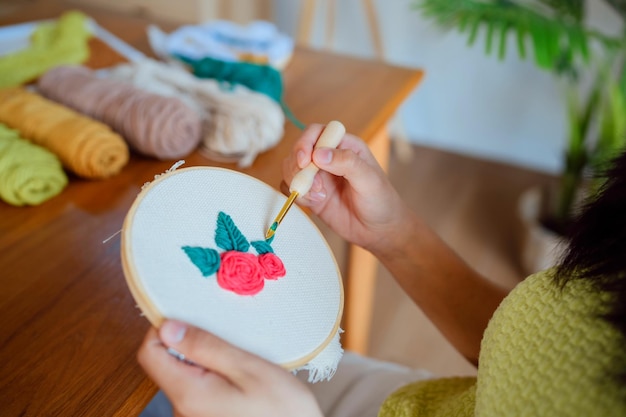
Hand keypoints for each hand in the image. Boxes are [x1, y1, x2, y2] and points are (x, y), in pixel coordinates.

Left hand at [137, 320, 322, 416]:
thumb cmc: (281, 411)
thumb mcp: (248, 369)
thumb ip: (205, 347)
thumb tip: (168, 327)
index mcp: (188, 394)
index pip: (149, 352)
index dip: (164, 328)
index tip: (190, 317)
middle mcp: (182, 410)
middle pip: (166, 363)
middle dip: (191, 345)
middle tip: (227, 341)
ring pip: (184, 376)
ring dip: (205, 362)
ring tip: (239, 363)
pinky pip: (197, 389)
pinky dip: (213, 377)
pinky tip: (240, 381)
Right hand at [282, 123, 415, 252]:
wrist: (378, 230)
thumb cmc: (381, 201)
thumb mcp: (369, 180)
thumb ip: (347, 163)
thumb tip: (319, 154)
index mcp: (345, 146)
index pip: (317, 132)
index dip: (306, 142)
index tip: (306, 161)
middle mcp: (329, 157)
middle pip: (299, 150)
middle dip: (299, 167)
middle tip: (315, 186)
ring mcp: (318, 175)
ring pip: (291, 168)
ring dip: (298, 182)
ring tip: (319, 197)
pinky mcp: (311, 193)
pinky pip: (291, 187)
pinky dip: (296, 194)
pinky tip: (314, 203)